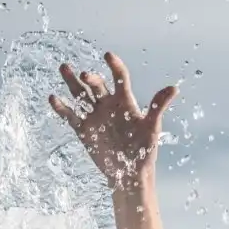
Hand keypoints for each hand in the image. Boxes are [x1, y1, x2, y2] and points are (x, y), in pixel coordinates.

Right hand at [49, 51, 177, 188]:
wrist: (130, 173)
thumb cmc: (145, 150)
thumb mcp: (152, 127)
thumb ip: (158, 107)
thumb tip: (174, 88)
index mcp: (125, 101)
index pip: (120, 78)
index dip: (114, 66)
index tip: (108, 55)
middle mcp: (108, 105)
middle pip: (97, 84)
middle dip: (92, 78)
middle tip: (87, 75)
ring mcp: (94, 116)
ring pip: (80, 94)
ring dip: (72, 82)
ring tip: (65, 68)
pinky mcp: (83, 129)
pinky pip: (70, 116)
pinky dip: (62, 107)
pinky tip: (54, 98)